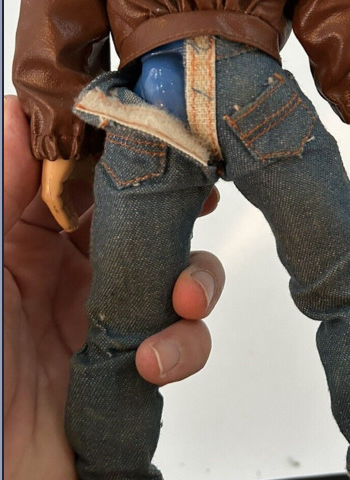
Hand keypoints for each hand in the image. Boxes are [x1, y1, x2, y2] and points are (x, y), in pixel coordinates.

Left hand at [3, 95, 224, 479]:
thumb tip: (14, 111)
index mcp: (22, 238)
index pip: (85, 174)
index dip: (127, 150)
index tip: (164, 130)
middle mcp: (67, 273)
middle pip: (141, 218)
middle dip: (177, 211)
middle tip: (202, 199)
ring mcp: (103, 320)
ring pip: (172, 275)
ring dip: (192, 281)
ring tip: (182, 301)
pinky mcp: (129, 368)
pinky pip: (179, 343)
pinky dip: (183, 347)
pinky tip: (155, 362)